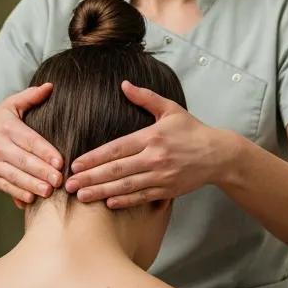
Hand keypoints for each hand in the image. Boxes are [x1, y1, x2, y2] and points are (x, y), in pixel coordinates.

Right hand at [0, 84, 62, 203]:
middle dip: (41, 171)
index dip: (45, 151)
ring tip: (48, 191)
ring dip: (32, 185)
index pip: (29, 140)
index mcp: (7, 127)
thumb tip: (50, 86)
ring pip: (15, 176)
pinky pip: (6, 187)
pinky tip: (31, 199)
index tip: (60, 161)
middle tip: (59, 180)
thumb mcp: (9, 106)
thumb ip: (30, 97)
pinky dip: (18, 194)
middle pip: (23, 160)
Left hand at [65, 81, 225, 207]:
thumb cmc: (192, 130)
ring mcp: (161, 176)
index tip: (75, 164)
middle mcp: (154, 157)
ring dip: (102, 192)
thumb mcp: (170, 109)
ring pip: (126, 186)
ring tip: (81, 197)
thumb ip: (145, 98)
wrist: (219, 155)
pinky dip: (125, 201)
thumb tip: (124, 84)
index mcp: (152, 137)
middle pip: (116, 170)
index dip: (94, 157)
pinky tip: (108, 203)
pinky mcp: (168, 190)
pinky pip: (142, 197)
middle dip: (90, 178)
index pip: (116, 148)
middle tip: (69, 184)